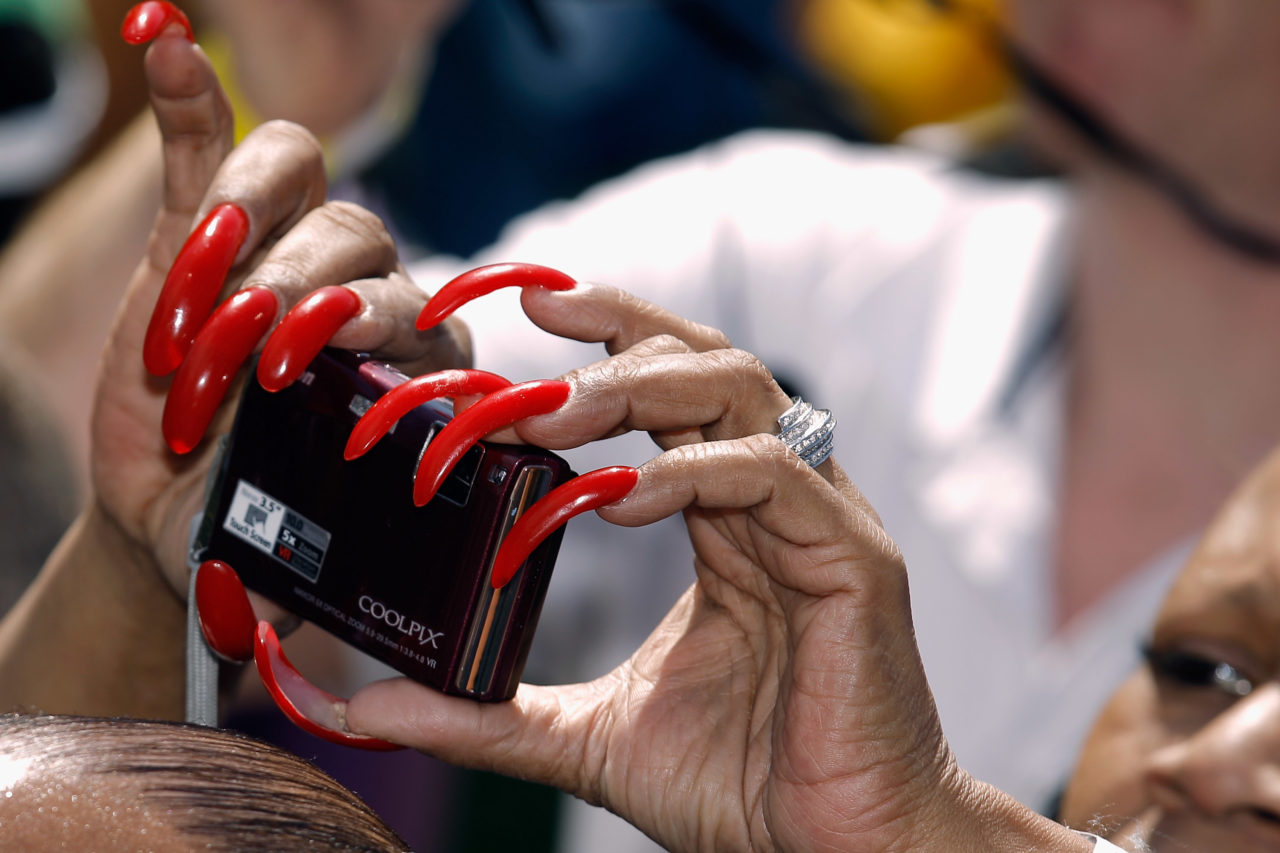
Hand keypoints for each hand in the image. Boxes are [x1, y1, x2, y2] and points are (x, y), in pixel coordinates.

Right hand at [93, 18, 468, 599]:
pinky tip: (165, 42)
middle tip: (245, 349)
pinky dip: (190, 98)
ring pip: (298, 185)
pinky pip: (209, 143)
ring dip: (247, 217)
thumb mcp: (278, 550)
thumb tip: (290, 606)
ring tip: (195, 281)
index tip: (321, 360)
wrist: (175, 507)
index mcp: (411, 367)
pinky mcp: (198, 229)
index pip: (428, 314)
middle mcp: (360, 295)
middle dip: (302, 285)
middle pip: (361, 240)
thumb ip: (299, 560)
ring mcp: (280, 253)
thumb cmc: (244, 527)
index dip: (380, 326)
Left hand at [344, 283, 1000, 851]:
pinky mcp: (855, 562)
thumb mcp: (590, 737)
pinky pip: (775, 478)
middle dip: (621, 335)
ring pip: (743, 396)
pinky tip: (622, 498)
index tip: (523, 312)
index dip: (607, 342)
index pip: (671, 392)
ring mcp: (820, 522)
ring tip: (555, 412)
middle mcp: (774, 501)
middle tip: (530, 326)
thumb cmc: (741, 785)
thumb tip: (372, 706)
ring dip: (644, 385)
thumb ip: (490, 714)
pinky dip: (692, 473)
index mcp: (724, 519)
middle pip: (708, 364)